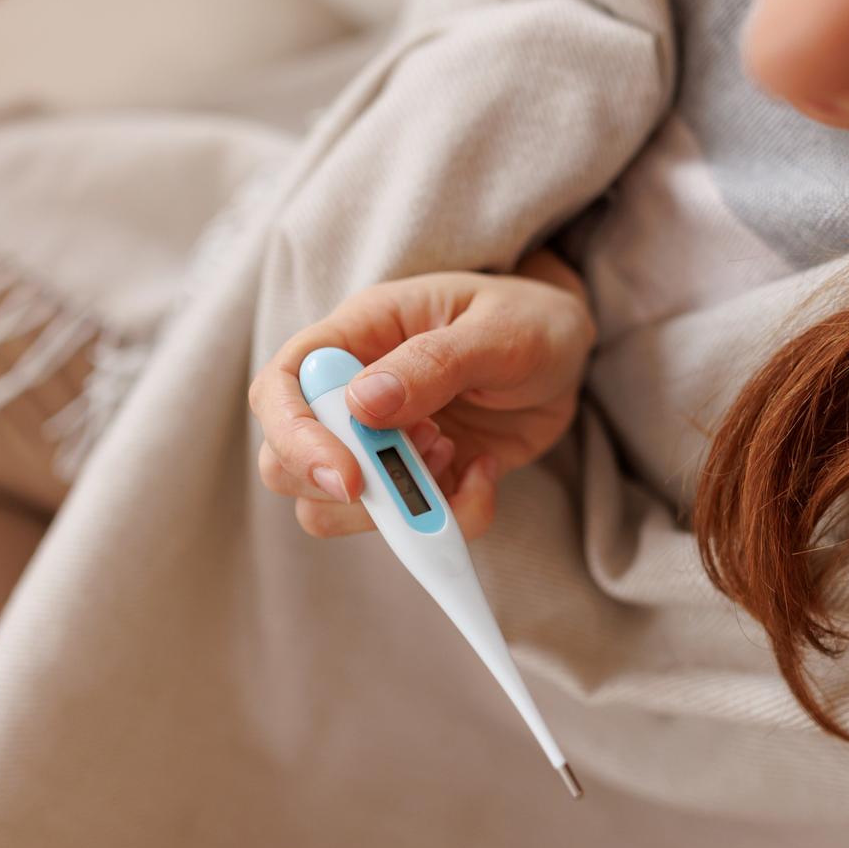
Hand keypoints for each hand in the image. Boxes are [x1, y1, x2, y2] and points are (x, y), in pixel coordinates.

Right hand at [249, 251, 592, 538]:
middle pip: (284, 463)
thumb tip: (362, 405)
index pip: (279, 388)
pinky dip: (450, 517)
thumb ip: (433, 362)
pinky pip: (409, 529)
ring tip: (450, 451)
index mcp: (357, 336)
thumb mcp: (498, 330)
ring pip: (334, 509)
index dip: (293, 437)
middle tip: (420, 456)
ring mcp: (380, 445)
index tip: (347, 476)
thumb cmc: (529, 318)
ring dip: (395, 503)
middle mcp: (353, 394)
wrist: (568, 352)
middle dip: (342, 485)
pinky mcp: (417, 481)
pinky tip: (483, 471)